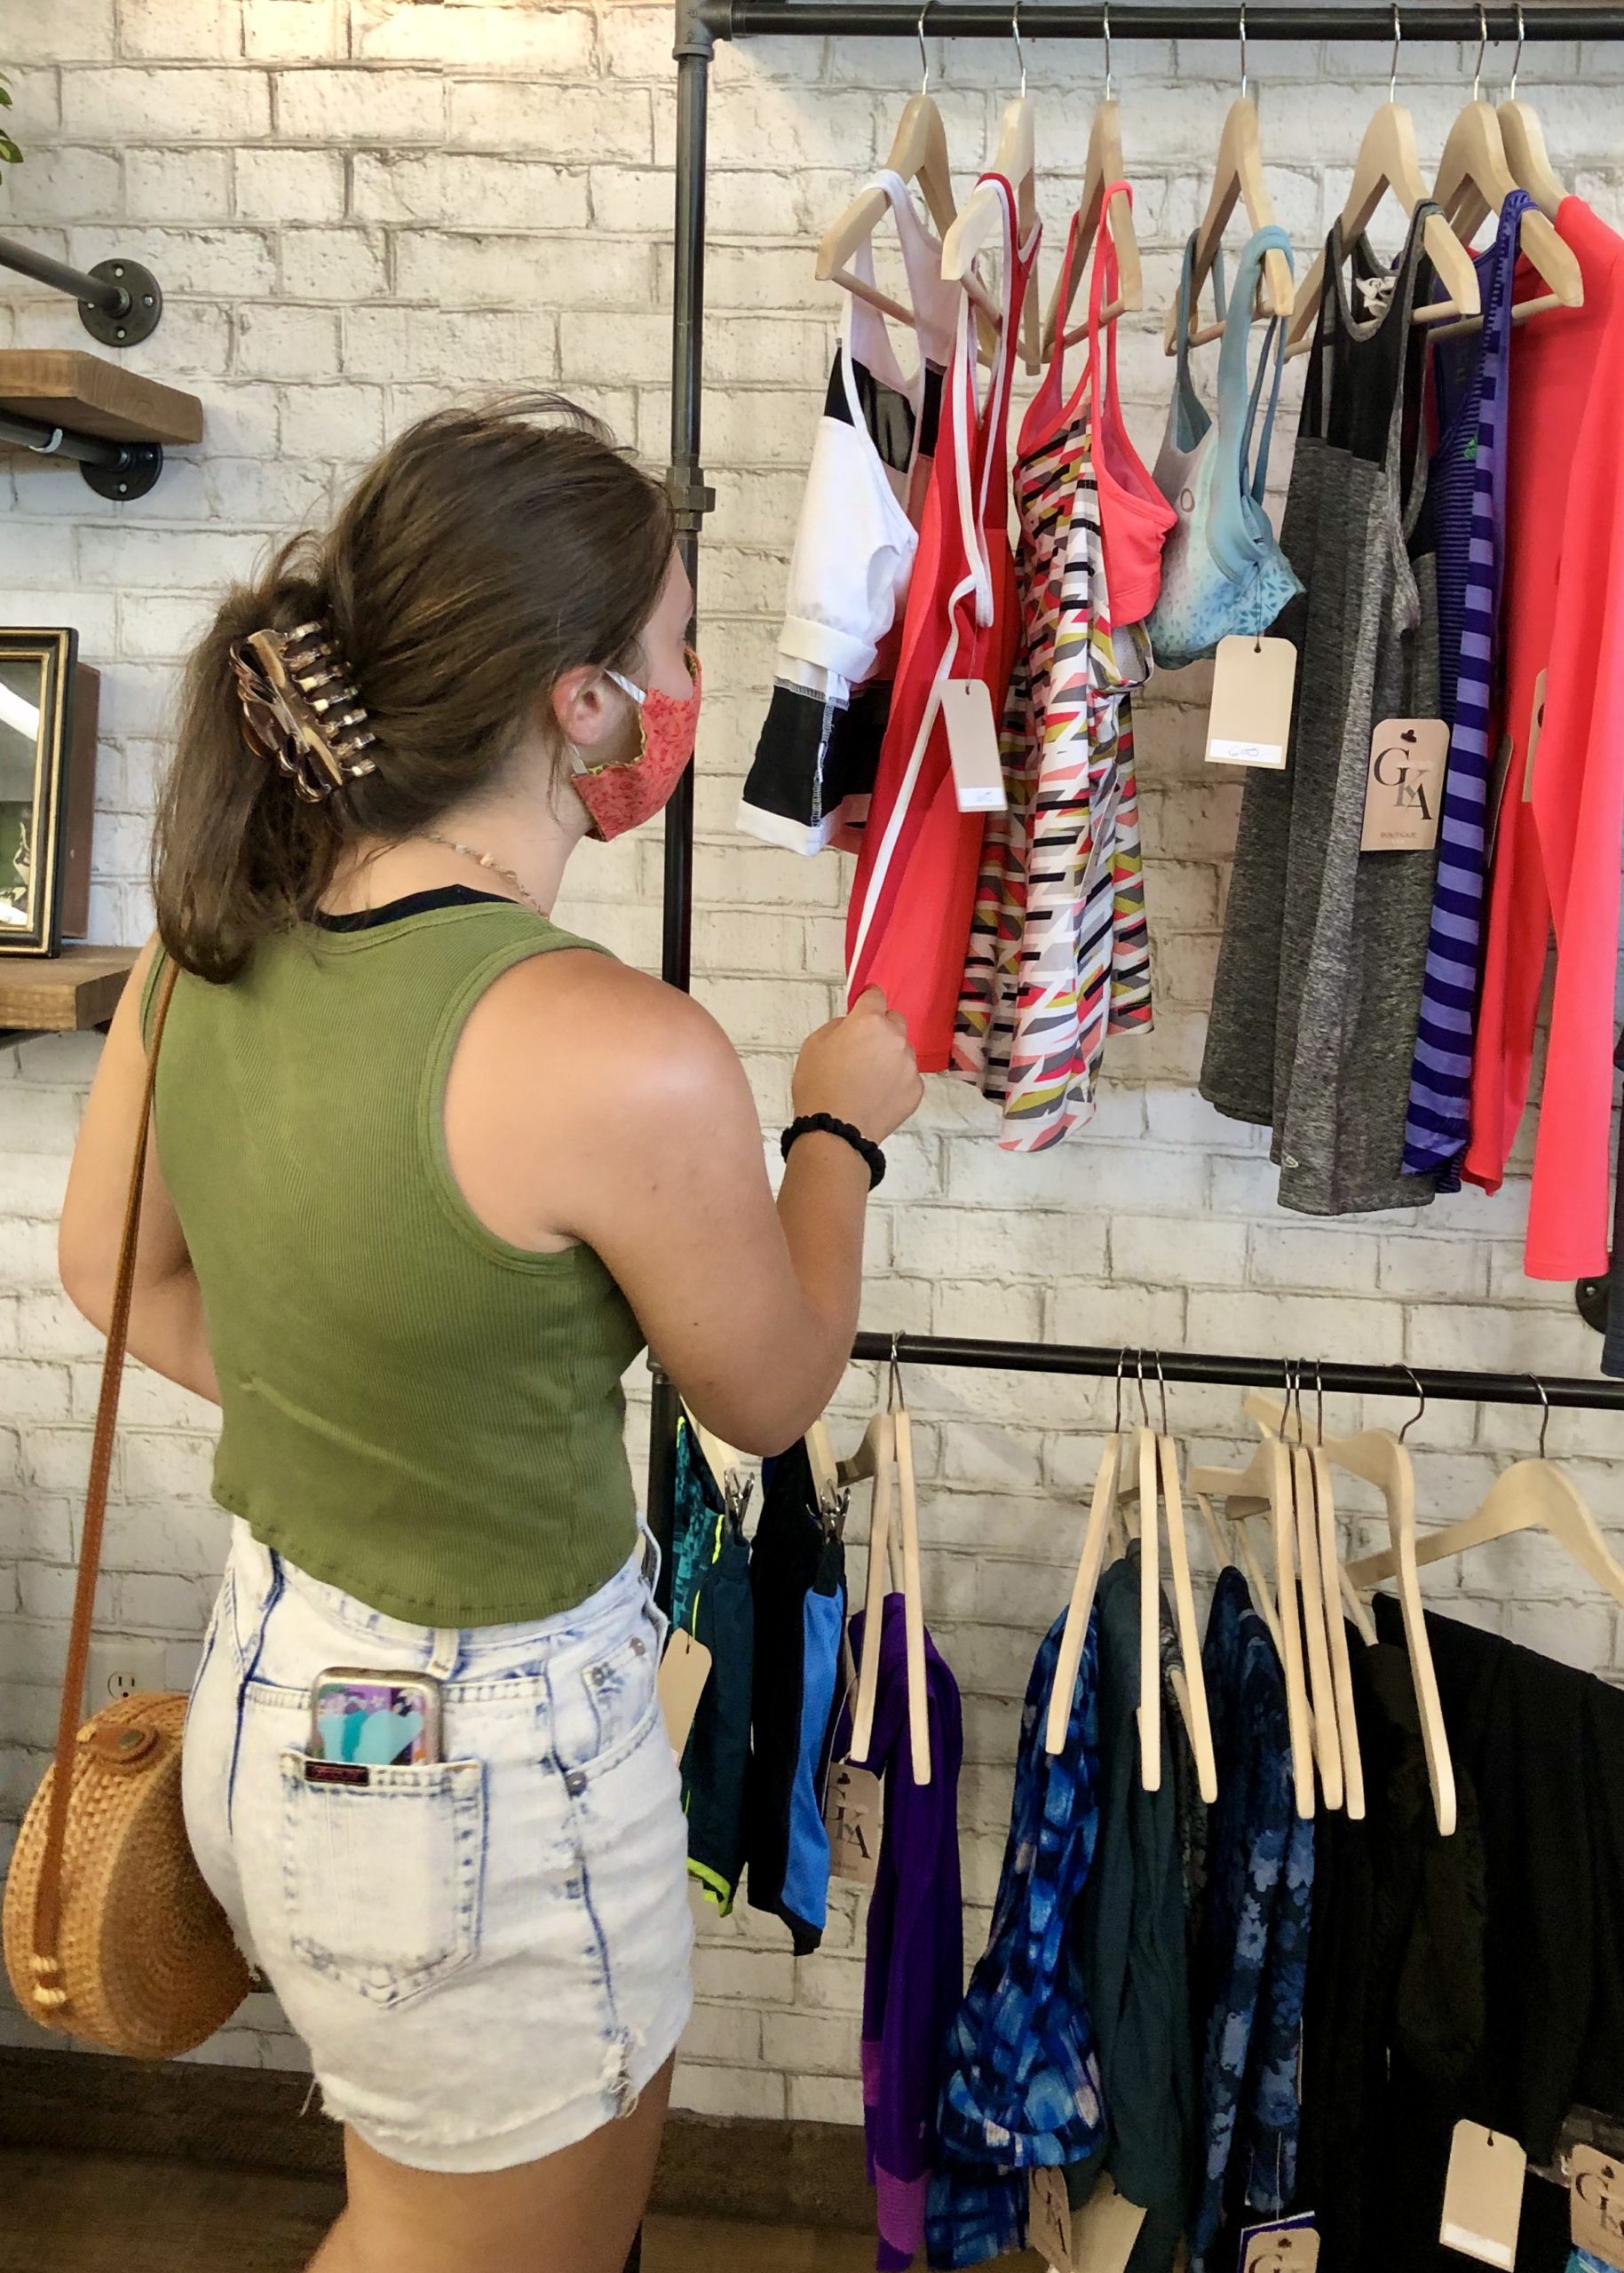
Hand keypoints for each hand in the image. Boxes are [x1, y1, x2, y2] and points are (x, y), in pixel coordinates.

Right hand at [792, 988, 922, 1144]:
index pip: (876, 995)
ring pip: (903, 1050)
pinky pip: (908, 1076)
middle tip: (863, 1049)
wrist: (836, 1131)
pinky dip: (897, 1081)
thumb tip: (852, 1027)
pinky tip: (878, 1095)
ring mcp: (909, 1065)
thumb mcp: (813, 1045)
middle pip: (895, 1021)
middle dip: (881, 1028)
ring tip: (870, 1079)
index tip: (863, 1007)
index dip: (868, 1000)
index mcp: (869, 1022)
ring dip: (890, 1056)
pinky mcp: (916, 1090)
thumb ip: (838, 1027)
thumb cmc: (818, 1086)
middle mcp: (895, 1038)